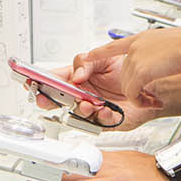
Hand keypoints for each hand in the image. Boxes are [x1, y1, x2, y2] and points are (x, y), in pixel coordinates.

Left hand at [10, 149, 180, 180]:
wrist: (176, 174)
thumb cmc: (159, 176)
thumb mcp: (132, 176)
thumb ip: (115, 179)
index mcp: (107, 159)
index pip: (72, 161)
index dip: (52, 168)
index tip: (37, 174)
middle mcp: (102, 162)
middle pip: (62, 166)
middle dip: (38, 175)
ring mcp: (105, 172)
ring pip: (64, 175)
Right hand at [31, 57, 159, 129]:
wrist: (150, 83)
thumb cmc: (128, 70)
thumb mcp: (105, 57)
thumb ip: (87, 62)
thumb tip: (75, 75)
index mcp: (78, 78)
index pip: (55, 79)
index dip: (41, 81)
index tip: (31, 80)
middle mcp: (82, 94)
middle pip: (59, 100)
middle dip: (49, 100)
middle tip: (44, 98)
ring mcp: (93, 108)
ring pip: (78, 113)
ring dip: (79, 109)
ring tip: (86, 103)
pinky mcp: (106, 121)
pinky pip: (100, 123)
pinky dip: (102, 117)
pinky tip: (105, 111)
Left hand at [84, 21, 180, 105]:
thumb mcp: (165, 41)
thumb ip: (153, 50)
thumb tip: (153, 61)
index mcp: (139, 39)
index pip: (112, 46)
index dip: (99, 52)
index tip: (87, 56)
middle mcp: (134, 48)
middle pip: (123, 75)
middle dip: (134, 88)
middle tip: (148, 96)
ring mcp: (135, 59)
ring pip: (127, 86)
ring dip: (139, 96)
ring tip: (153, 99)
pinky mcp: (139, 72)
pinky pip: (132, 93)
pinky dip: (140, 101)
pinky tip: (151, 101)